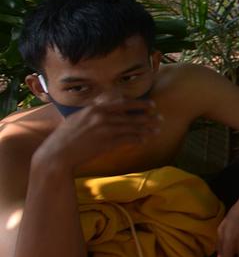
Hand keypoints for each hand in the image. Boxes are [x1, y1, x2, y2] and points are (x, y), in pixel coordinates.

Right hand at [37, 98, 160, 168]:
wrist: (58, 153)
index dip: (140, 104)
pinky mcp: (107, 143)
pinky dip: (138, 140)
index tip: (152, 105)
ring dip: (147, 129)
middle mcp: (102, 117)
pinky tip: (145, 140)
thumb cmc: (66, 136)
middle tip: (160, 118)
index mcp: (95, 108)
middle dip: (148, 118)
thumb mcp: (78, 117)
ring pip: (133, 128)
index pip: (123, 103)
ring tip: (157, 130)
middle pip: (132, 116)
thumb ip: (94, 111)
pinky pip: (128, 140)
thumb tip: (107, 105)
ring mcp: (106, 130)